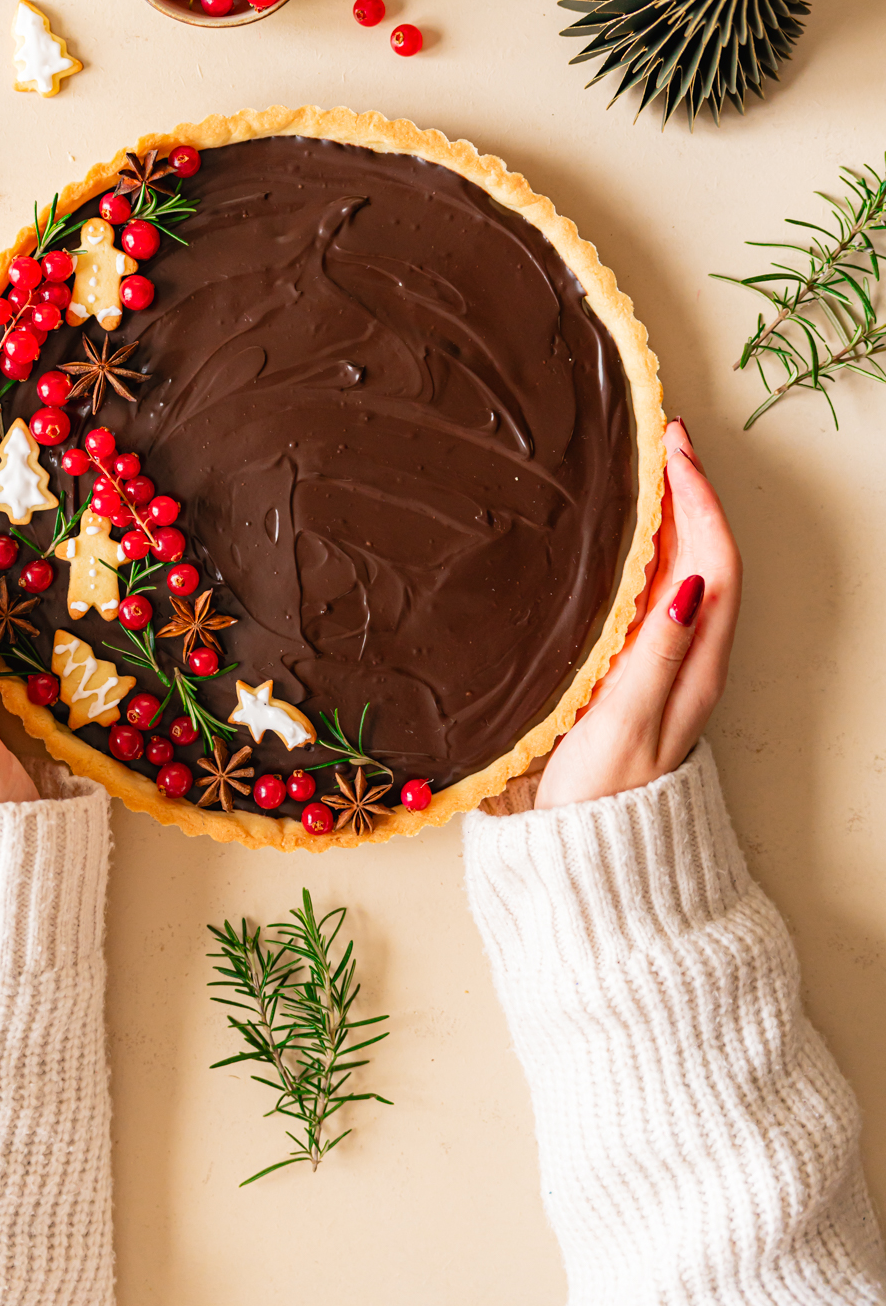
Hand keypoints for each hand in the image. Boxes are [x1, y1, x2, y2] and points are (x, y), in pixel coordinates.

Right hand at [535, 419, 741, 808]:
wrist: (591, 862)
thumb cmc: (605, 798)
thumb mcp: (628, 722)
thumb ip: (655, 654)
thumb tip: (686, 582)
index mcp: (697, 663)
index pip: (713, 561)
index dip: (698, 500)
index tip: (672, 448)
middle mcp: (691, 658)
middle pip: (705, 557)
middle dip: (687, 494)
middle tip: (657, 443)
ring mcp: (667, 666)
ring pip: (682, 574)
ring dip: (668, 520)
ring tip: (640, 477)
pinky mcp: (640, 676)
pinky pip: (654, 596)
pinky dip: (643, 555)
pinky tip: (615, 546)